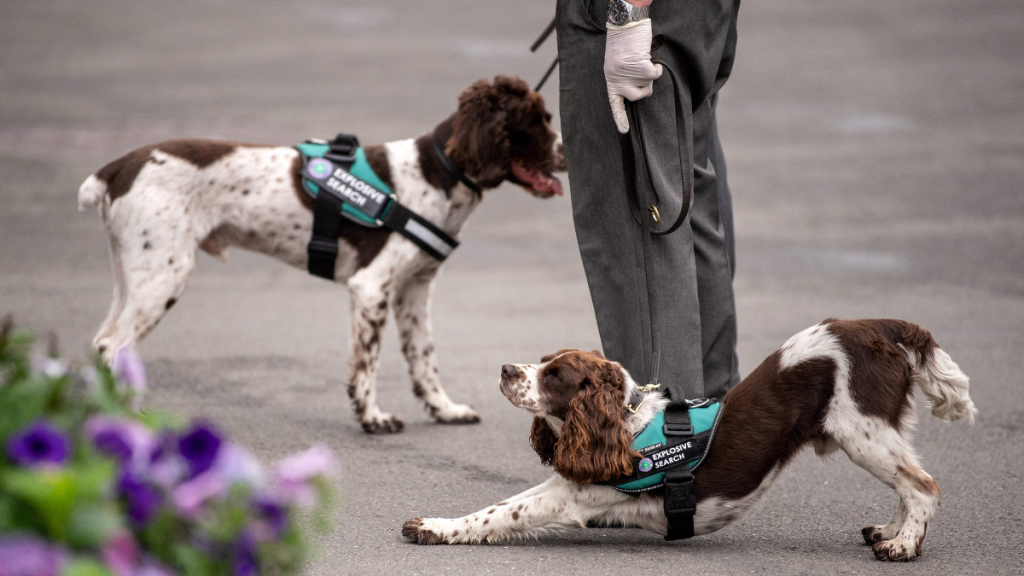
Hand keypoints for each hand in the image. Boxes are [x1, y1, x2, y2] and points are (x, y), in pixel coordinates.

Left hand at [604, 19, 661, 133]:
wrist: (625, 26)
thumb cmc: (623, 43)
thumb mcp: (617, 64)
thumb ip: (623, 78)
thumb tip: (636, 92)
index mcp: (611, 80)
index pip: (615, 104)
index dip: (620, 118)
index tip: (624, 131)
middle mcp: (617, 79)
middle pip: (636, 97)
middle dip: (644, 89)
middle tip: (643, 73)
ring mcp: (628, 75)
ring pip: (648, 85)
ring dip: (649, 74)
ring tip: (642, 60)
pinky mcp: (640, 68)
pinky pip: (655, 75)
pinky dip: (657, 68)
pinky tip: (650, 58)